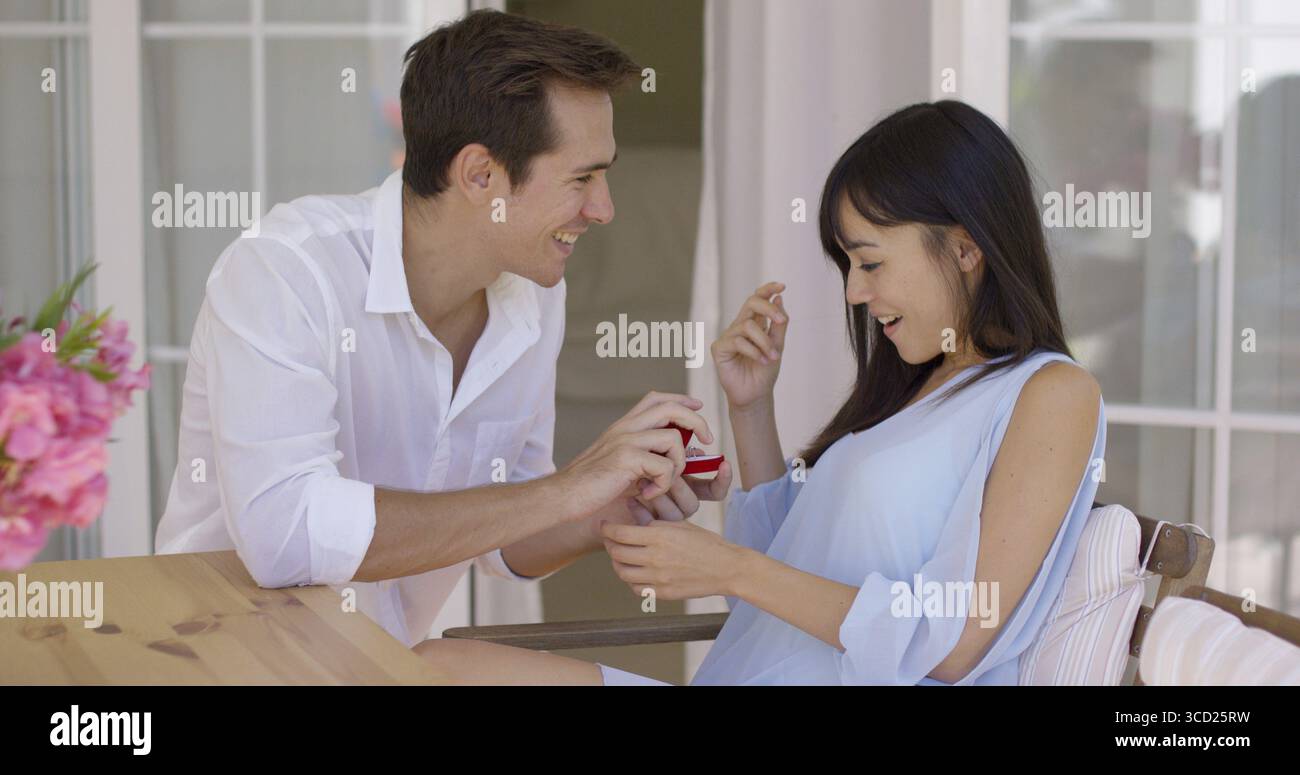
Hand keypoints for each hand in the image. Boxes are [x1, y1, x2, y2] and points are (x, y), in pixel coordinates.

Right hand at [556, 391, 713, 521]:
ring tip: (663, 482)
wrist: (564, 495)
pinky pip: (664, 468)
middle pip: (670, 408)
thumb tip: (669, 454)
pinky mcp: (626, 459)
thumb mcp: (616, 460)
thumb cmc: (590, 484)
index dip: (681, 398)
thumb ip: (640, 453)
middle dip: (696, 421)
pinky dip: (663, 485)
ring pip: (673, 440)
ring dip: (678, 465)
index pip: (656, 398)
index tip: (698, 404)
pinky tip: (647, 494)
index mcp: (624, 425)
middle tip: (707, 439)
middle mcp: (625, 427)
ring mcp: (625, 441)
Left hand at [600, 519, 751, 600]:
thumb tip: (630, 505)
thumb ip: (651, 517)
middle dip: (609, 544)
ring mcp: (658, 578)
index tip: (605, 525)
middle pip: (616, 553)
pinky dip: (631, 580)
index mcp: (659, 536)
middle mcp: (655, 558)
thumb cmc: (705, 542)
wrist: (726, 568)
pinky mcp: (663, 593)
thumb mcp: (678, 523)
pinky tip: (637, 571)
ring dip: (617, 563)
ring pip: (622, 573)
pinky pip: (636, 589)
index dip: (607, 529)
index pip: (619, 533)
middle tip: (610, 539)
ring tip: (621, 556)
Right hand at [711, 281, 787, 410]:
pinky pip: (738, 341)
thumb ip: (778, 325)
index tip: (782, 287)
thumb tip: (779, 299)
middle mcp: (739, 326)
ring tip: (773, 357)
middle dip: (768, 308)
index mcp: (754, 323)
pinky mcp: (720, 349)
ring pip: (747, 325)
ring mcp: (728, 336)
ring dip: (764, 341)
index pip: (757, 299)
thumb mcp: (778, 346)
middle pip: (751, 303)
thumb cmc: (765, 372)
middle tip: (780, 320)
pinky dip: (754, 351)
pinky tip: (762, 361)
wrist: (755, 395)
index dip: (767, 289)